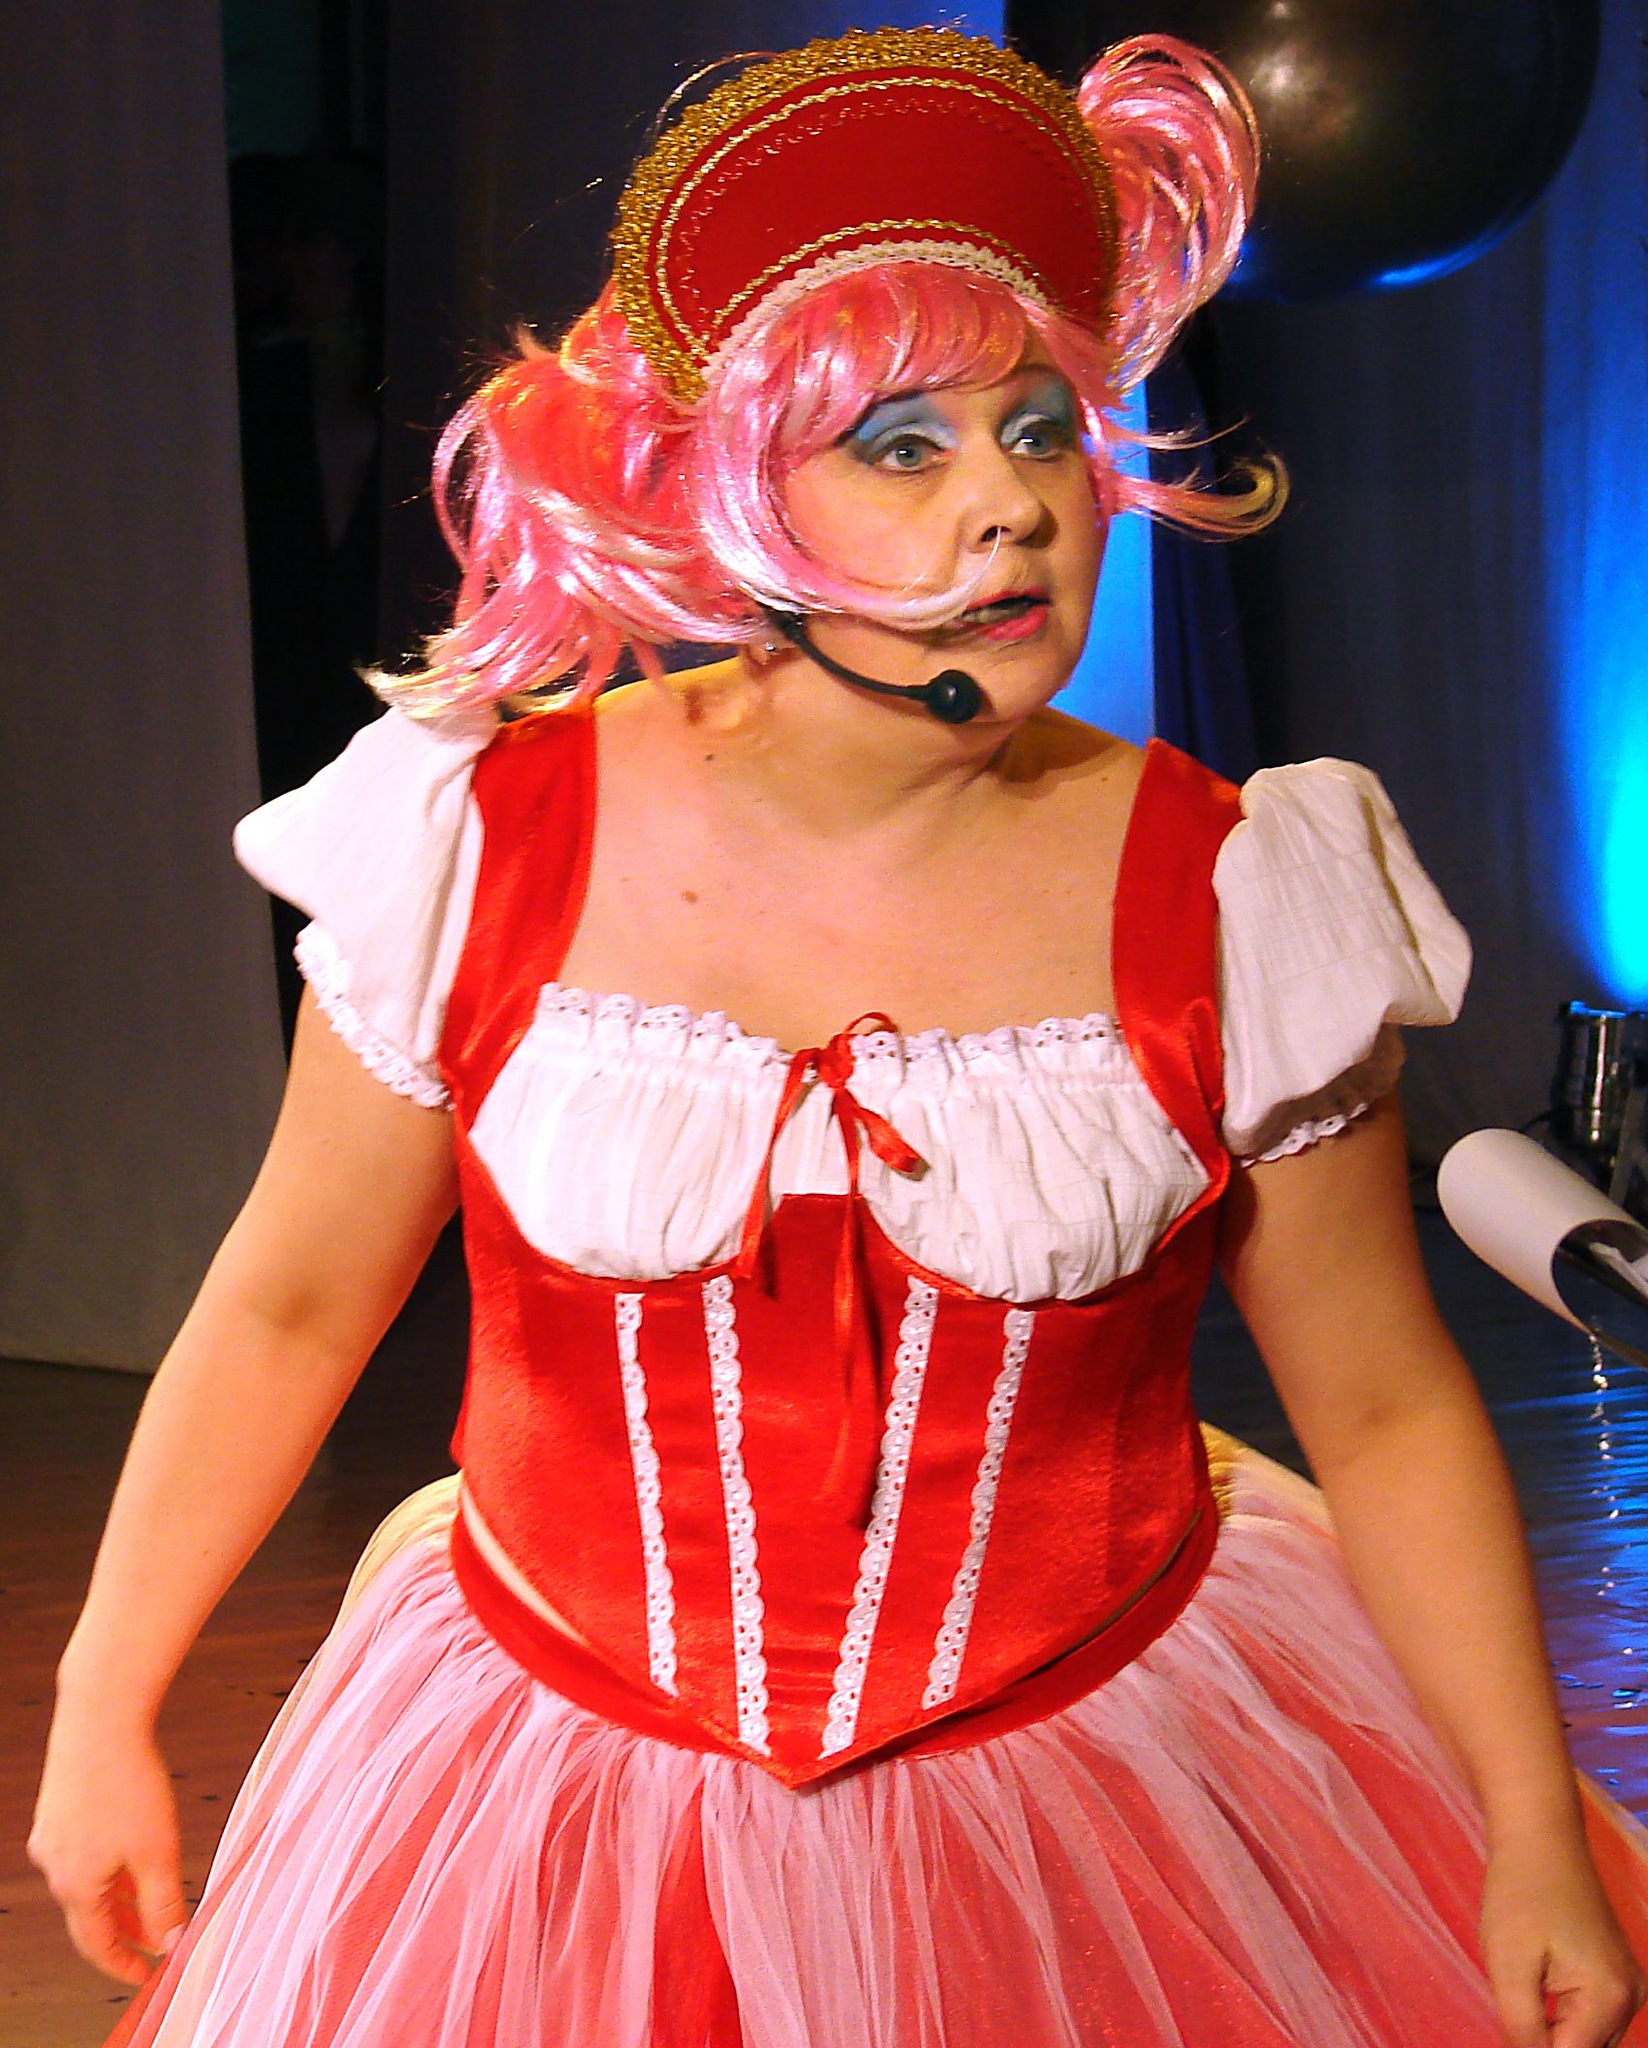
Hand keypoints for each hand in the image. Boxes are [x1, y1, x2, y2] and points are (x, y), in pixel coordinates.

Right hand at [28, 1706, 186, 1984]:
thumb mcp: (158, 1851)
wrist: (100, 1718)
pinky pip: (84, 1853)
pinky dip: (109, 1866)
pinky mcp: (59, 1809)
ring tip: (151, 1899)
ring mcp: (53, 1836)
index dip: (124, 1963)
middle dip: (124, 1931)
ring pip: (88, 1882)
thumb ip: (164, 1902)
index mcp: (76, 1886)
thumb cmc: (128, 1782)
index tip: (147, 1974)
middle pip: (91, 1914)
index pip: (97, 1945)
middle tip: (155, 1940)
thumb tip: (172, 1942)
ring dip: (118, 1897)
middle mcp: (55, 1865)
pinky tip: (133, 1852)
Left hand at [1481, 1836, 1645, 2047]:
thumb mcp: (1508, 1965)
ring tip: (1527, 2002)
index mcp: (1610, 1999)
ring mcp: (1628, 1986)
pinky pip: (1594, 2019)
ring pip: (1592, 2040)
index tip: (1513, 2025)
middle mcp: (1631, 1999)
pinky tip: (1538, 1999)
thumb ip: (1523, 2027)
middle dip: (1551, 2043)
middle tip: (1520, 2012)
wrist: (1540, 1837)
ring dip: (1558, 2035)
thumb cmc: (1519, 1895)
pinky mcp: (1616, 1974)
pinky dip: (1567, 2021)